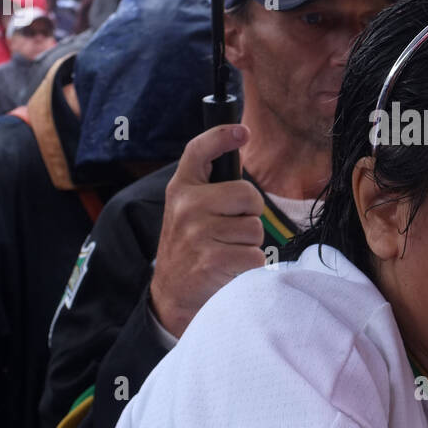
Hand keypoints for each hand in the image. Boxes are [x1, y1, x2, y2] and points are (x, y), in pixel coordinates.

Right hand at [148, 124, 266, 337]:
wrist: (172, 295)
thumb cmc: (190, 248)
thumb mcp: (189, 211)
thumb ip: (210, 188)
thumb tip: (240, 144)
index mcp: (181, 189)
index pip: (199, 150)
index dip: (222, 136)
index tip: (242, 131)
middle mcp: (187, 206)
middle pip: (249, 195)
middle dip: (250, 214)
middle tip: (232, 229)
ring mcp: (198, 233)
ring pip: (255, 229)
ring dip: (248, 244)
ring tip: (225, 251)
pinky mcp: (211, 260)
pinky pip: (255, 256)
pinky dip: (248, 267)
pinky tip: (227, 269)